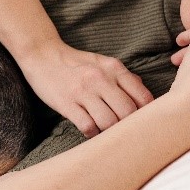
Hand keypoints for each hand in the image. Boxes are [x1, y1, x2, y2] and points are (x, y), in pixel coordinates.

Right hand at [16, 39, 152, 136]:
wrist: (43, 55)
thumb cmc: (76, 63)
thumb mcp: (103, 63)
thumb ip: (123, 77)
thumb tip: (143, 92)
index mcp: (114, 68)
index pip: (143, 97)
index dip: (147, 114)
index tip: (142, 121)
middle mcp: (101, 79)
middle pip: (128, 112)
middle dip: (129, 126)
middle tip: (124, 131)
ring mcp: (83, 91)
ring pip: (109, 122)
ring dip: (110, 132)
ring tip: (107, 132)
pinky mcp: (66, 103)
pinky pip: (87, 126)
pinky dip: (93, 133)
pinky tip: (91, 130)